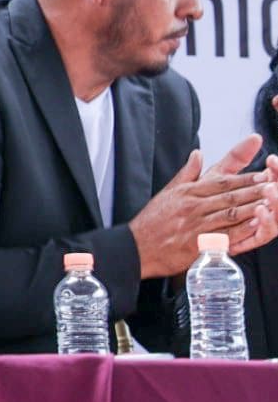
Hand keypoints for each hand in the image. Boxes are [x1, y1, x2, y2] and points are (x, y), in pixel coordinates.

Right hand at [129, 139, 277, 277]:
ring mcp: (196, 225)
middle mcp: (193, 206)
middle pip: (230, 196)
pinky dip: (242, 229)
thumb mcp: (167, 192)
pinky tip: (257, 225)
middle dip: (254, 190)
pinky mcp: (198, 244)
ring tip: (271, 202)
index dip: (244, 178)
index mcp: (187, 192)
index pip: (221, 182)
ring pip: (230, 213)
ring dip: (253, 207)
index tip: (263, 174)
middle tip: (273, 185)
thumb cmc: (153, 221)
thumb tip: (198, 154)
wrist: (137, 247)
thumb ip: (187, 173)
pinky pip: (225, 235)